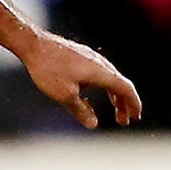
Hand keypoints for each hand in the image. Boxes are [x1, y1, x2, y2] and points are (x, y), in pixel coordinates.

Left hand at [22, 31, 141, 127]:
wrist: (34, 44)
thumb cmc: (49, 69)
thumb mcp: (64, 95)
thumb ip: (81, 110)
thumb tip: (93, 124)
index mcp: (103, 73)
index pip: (126, 89)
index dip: (133, 104)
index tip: (136, 117)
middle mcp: (101, 64)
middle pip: (120, 85)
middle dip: (124, 104)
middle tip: (123, 121)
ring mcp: (91, 59)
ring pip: (109, 79)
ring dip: (114, 96)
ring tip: (115, 110)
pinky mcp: (81, 57)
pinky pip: (99, 74)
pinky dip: (103, 87)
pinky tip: (92, 97)